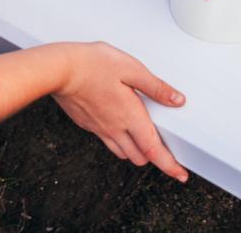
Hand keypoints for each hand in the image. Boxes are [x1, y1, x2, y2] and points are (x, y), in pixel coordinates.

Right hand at [53, 42, 187, 180]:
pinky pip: (107, 141)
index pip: (154, 151)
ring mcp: (100, 129)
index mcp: (130, 117)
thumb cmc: (93, 65)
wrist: (59, 70)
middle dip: (153, 156)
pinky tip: (120, 126)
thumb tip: (177, 100)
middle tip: (163, 148)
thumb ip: (156, 87)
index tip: (180, 175)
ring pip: (123, 153)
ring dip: (136, 151)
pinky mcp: (87, 124)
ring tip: (143, 139)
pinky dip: (119, 141)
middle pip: (140, 157)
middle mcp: (115, 129)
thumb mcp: (132, 69)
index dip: (170, 166)